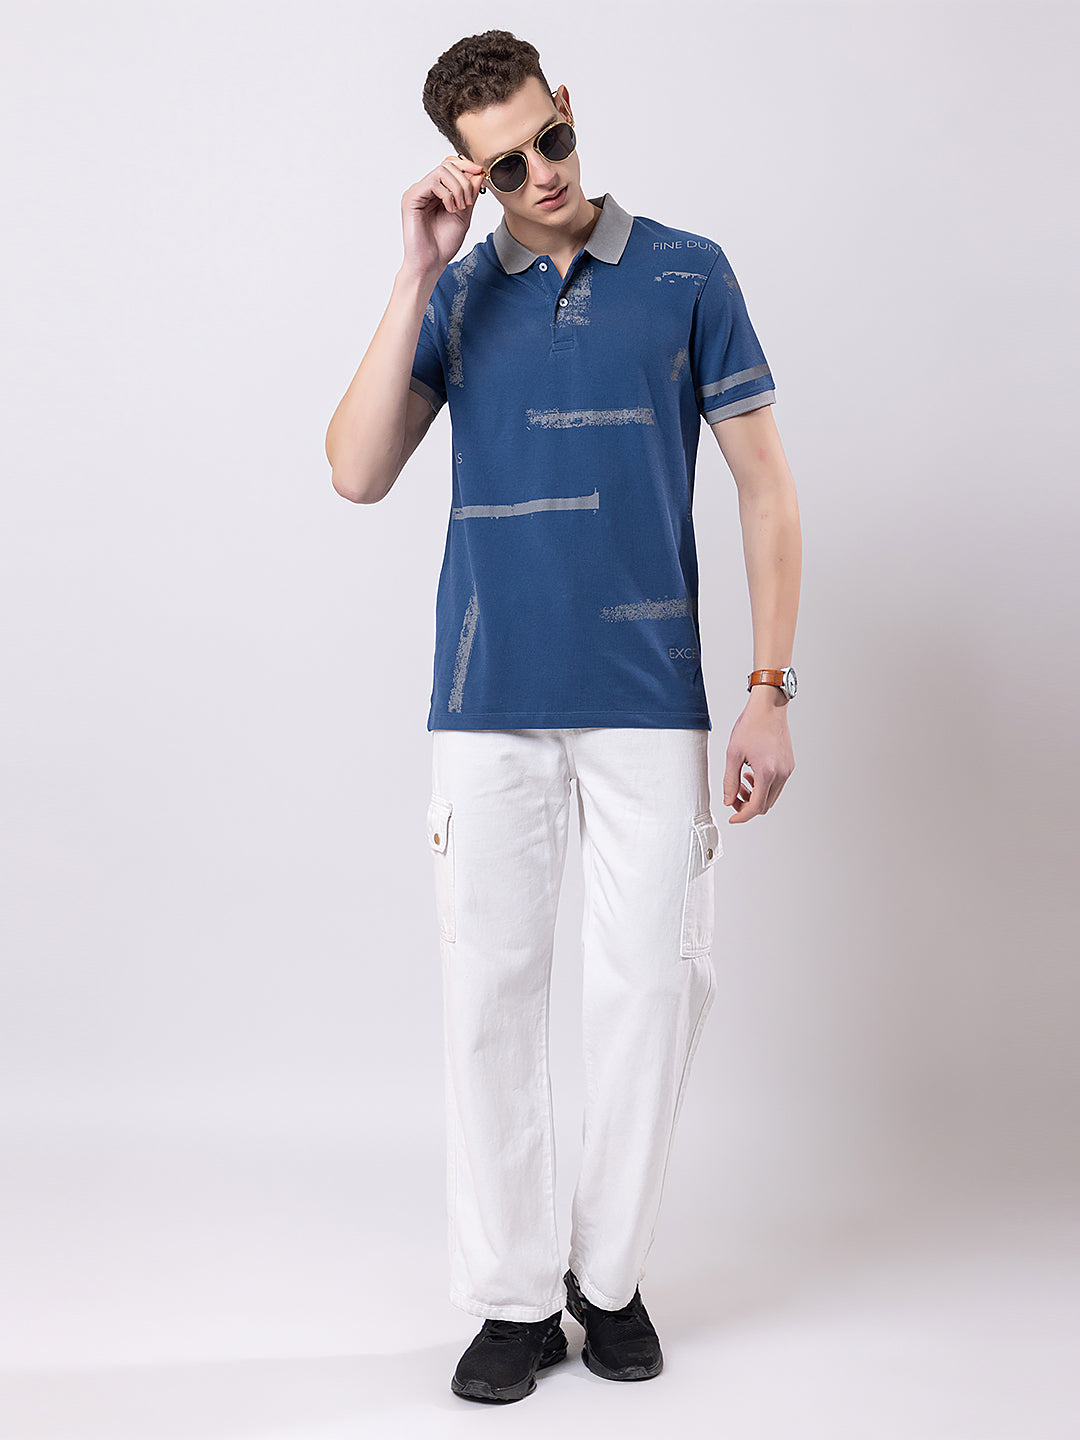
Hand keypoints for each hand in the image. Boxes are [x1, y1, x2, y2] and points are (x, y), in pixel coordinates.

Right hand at [400, 156, 485, 279]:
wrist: (431, 263)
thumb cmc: (443, 244)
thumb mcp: (464, 215)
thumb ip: (470, 194)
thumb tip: (478, 173)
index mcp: (436, 192)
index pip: (450, 166)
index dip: (467, 165)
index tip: (481, 173)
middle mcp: (425, 189)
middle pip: (448, 164)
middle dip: (465, 181)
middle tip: (468, 202)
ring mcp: (417, 192)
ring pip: (442, 170)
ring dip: (458, 188)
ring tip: (460, 207)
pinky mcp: (411, 198)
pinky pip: (433, 182)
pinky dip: (448, 194)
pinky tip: (450, 209)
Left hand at [721, 686, 794, 822]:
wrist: (769, 708)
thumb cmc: (751, 725)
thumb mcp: (733, 754)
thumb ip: (729, 781)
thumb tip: (728, 801)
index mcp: (767, 772)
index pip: (756, 807)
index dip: (742, 816)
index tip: (732, 818)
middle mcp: (781, 774)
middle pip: (765, 805)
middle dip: (747, 805)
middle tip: (733, 796)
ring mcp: (787, 770)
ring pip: (771, 796)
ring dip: (755, 796)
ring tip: (742, 781)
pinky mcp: (789, 765)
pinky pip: (777, 785)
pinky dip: (763, 786)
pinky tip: (751, 774)